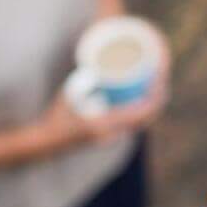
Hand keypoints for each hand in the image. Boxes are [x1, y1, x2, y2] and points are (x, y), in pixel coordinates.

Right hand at [39, 64, 167, 149]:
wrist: (46, 144)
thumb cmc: (55, 117)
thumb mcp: (70, 93)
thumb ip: (86, 79)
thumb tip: (100, 62)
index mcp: (105, 124)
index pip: (142, 113)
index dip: (156, 96)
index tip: (159, 79)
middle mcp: (112, 134)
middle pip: (147, 118)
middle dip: (158, 99)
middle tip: (159, 78)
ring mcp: (112, 138)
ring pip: (141, 123)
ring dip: (152, 106)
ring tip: (154, 85)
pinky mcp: (109, 137)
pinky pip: (132, 125)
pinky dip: (142, 112)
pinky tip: (144, 100)